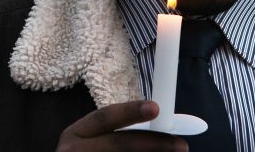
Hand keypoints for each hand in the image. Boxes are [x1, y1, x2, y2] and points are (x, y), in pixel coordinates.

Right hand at [56, 100, 187, 151]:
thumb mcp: (91, 143)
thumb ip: (119, 135)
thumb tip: (162, 131)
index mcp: (75, 134)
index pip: (105, 116)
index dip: (131, 111)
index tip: (156, 107)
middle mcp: (73, 151)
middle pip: (119, 143)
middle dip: (153, 142)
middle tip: (180, 145)